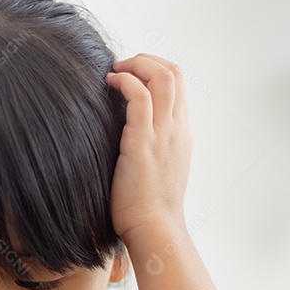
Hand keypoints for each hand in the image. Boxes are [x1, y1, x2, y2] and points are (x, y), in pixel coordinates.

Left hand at [105, 54, 191, 241]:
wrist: (154, 229)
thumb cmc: (148, 206)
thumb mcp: (157, 168)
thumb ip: (151, 145)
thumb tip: (128, 134)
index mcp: (181, 133)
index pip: (178, 84)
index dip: (154, 70)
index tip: (131, 75)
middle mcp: (177, 128)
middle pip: (174, 72)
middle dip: (146, 60)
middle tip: (121, 68)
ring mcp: (163, 133)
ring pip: (162, 76)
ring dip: (136, 64)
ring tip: (115, 73)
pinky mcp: (143, 141)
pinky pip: (139, 96)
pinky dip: (125, 81)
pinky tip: (109, 85)